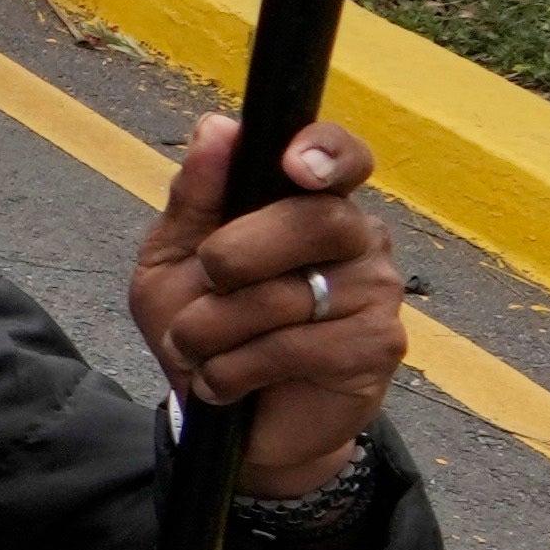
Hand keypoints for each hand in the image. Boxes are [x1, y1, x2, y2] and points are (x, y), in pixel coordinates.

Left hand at [129, 113, 409, 501]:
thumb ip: (195, 197)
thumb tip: (218, 127)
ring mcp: (376, 294)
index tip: (294, 164)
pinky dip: (233, 369)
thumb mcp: (174, 260)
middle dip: (235, 254)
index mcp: (312, 203)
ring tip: (198, 348)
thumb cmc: (207, 329)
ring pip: (289, 294)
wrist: (228, 422)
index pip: (342, 157)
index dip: (326, 151)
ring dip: (213, 328)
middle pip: (315, 219)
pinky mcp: (375, 349)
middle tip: (205, 282)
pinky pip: (293, 347)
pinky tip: (227, 382)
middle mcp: (357, 241)